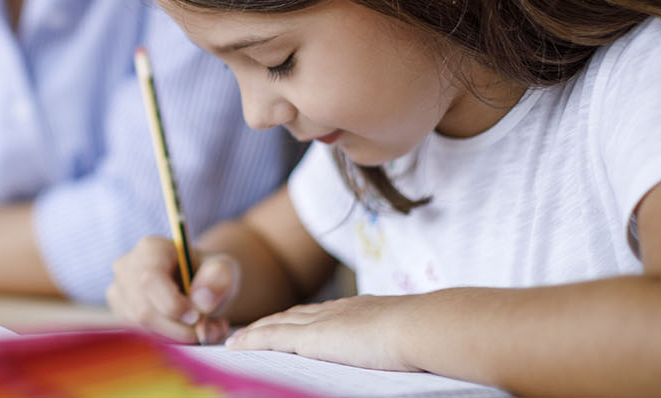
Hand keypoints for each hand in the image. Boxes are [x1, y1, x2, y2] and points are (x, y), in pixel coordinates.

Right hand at [106, 236, 239, 343]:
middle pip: (144, 310)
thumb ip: (218, 278)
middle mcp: (126, 269)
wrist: (198, 283)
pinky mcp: (121, 314)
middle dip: (181, 329)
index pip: (150, 280)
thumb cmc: (208, 272)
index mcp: (150, 249)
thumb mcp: (223, 268)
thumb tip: (202, 301)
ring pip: (143, 328)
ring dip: (179, 337)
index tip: (199, 315)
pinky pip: (142, 336)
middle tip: (212, 329)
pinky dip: (170, 341)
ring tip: (209, 329)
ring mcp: (119, 293)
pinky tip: (190, 332)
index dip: (174, 304)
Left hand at [227, 294, 418, 371]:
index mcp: (360, 310)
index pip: (321, 313)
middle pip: (293, 315)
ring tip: (235, 340)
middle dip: (271, 322)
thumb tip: (401, 351)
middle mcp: (337, 310)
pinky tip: (234, 346)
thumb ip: (394, 341)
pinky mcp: (311, 339)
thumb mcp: (407, 335)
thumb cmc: (426, 335)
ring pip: (277, 325)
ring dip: (254, 331)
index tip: (286, 322)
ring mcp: (322, 322)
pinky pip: (270, 338)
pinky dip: (250, 341)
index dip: (300, 318)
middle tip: (249, 330)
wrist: (421, 327)